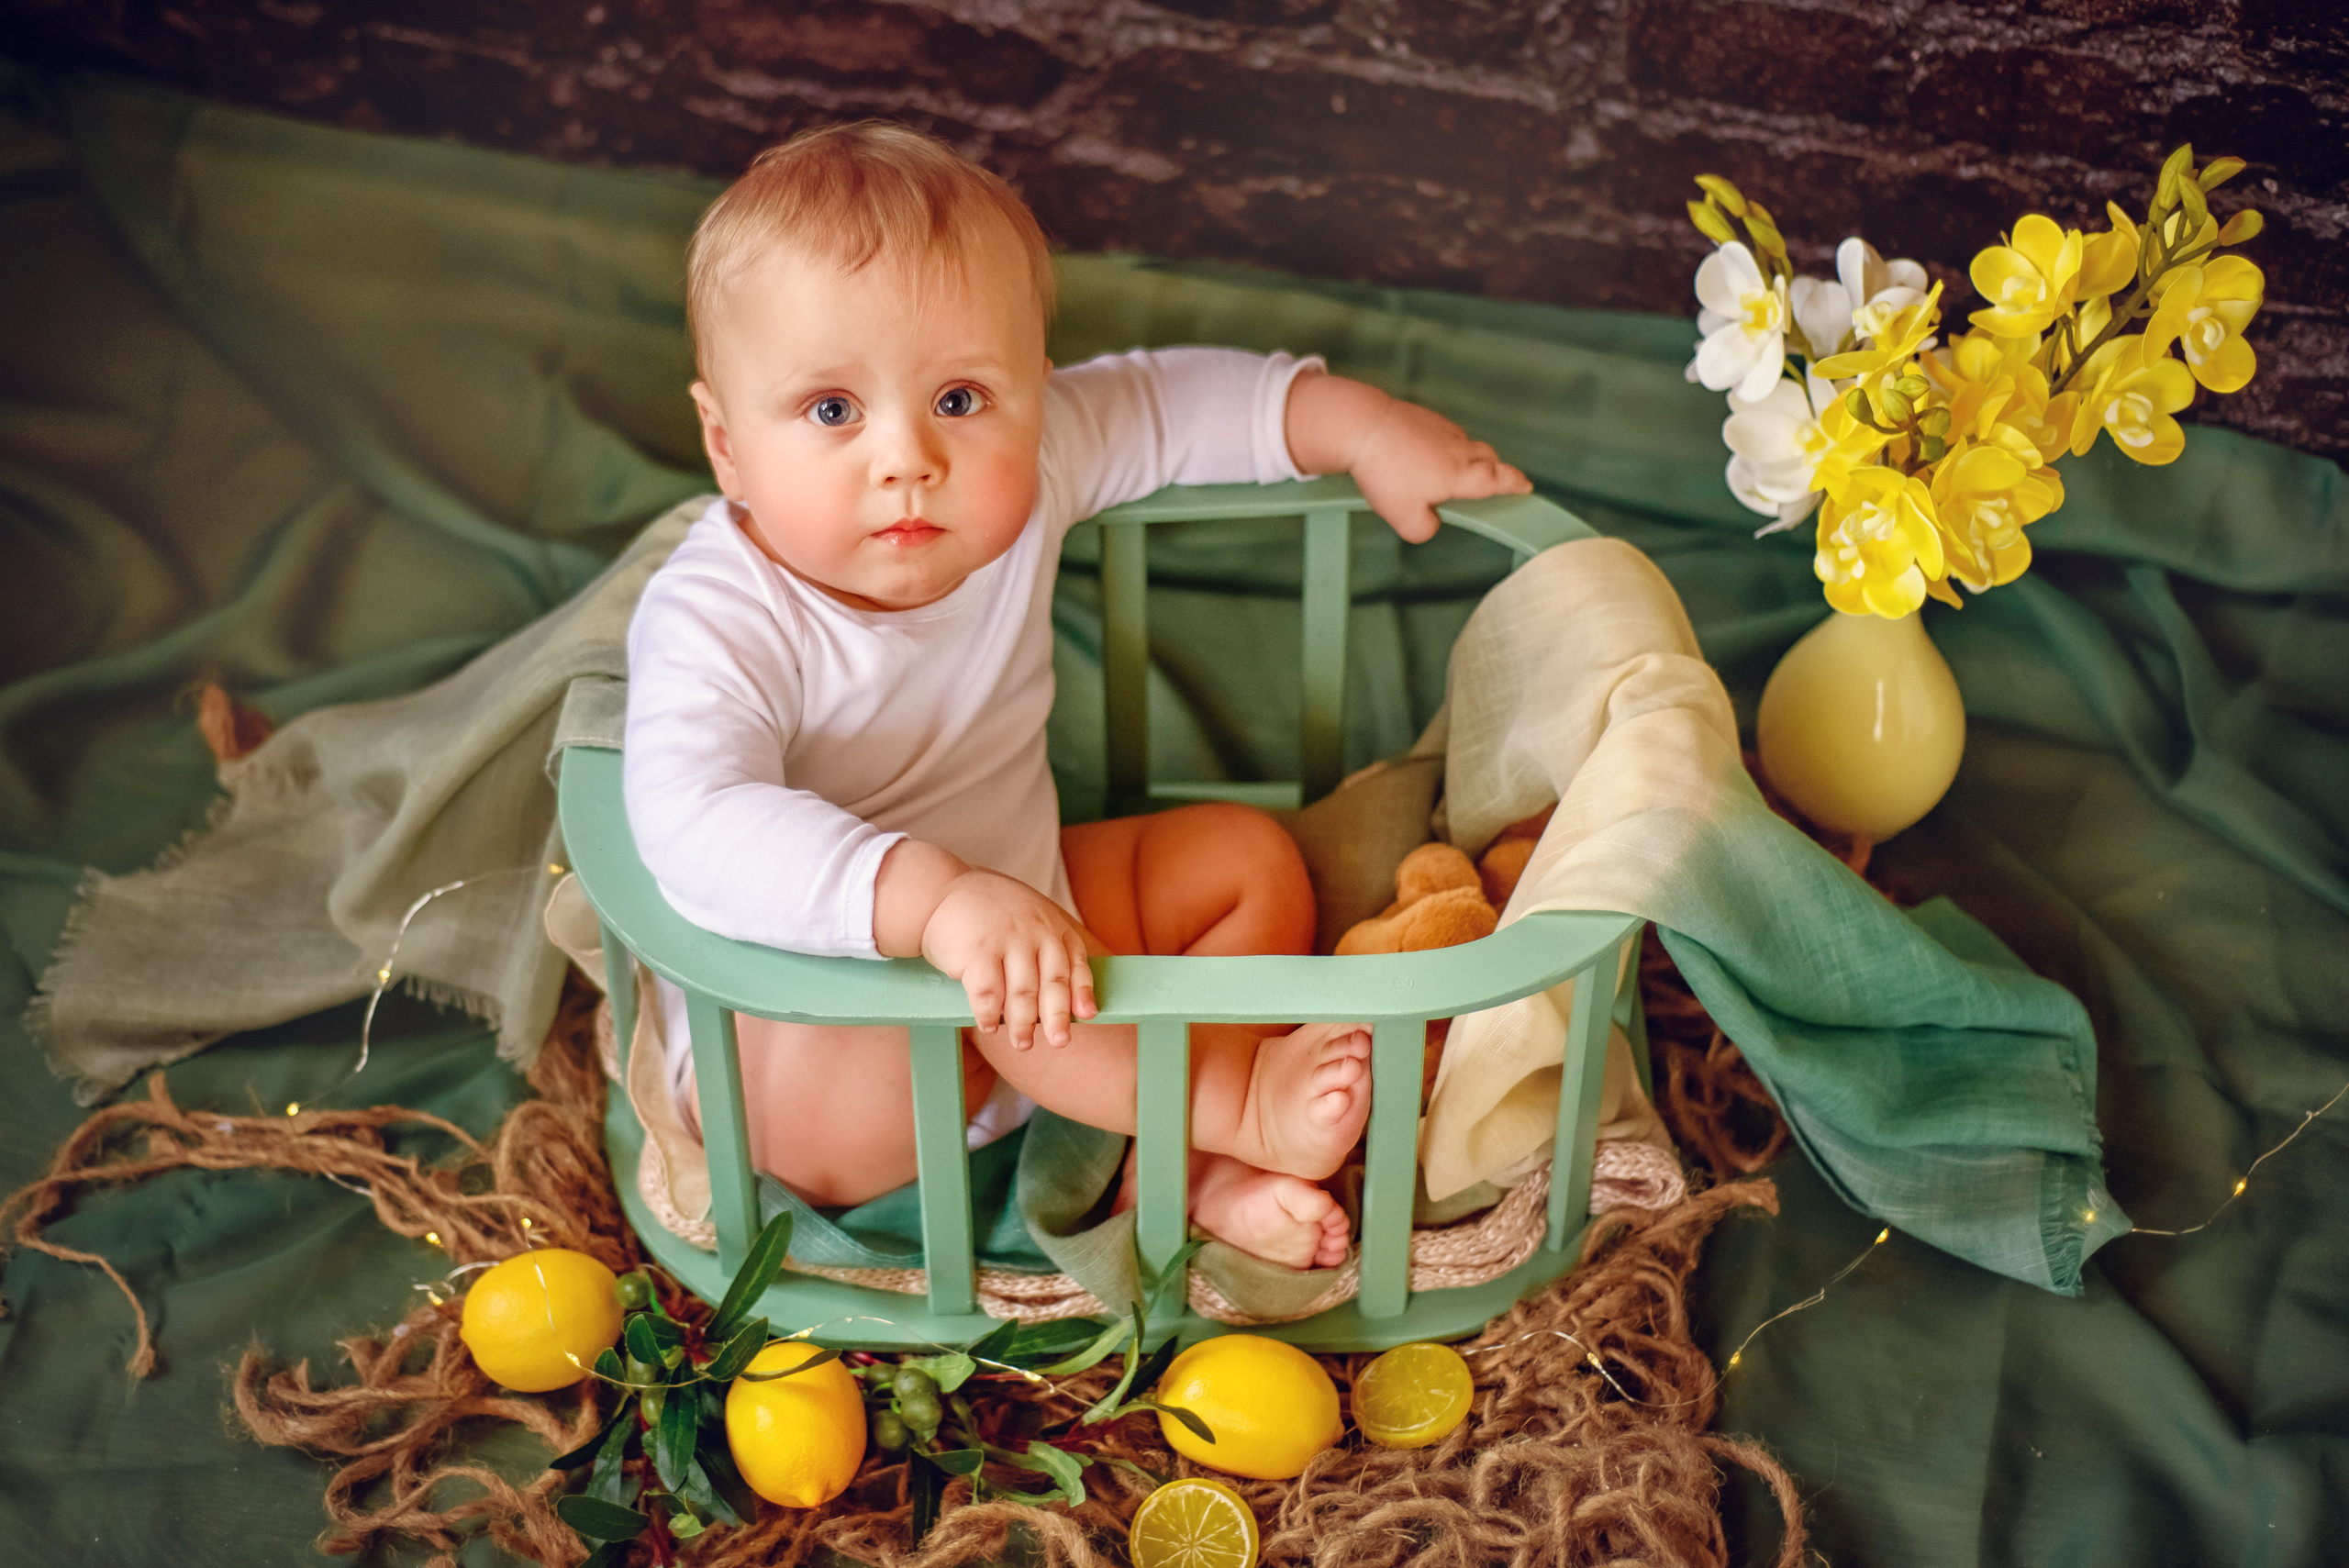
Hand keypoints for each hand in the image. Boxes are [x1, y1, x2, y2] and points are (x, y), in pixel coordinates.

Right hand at [919, 869, 1098, 1049]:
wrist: (940, 892)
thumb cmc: (989, 916)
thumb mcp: (1028, 920)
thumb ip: (1047, 952)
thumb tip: (1068, 1003)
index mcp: (1052, 925)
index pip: (1075, 962)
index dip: (1082, 991)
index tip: (1087, 1015)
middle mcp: (1035, 931)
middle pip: (1053, 982)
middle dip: (1057, 1017)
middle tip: (1059, 1042)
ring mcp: (1007, 940)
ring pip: (1022, 993)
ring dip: (1022, 1024)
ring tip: (1022, 1043)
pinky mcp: (978, 951)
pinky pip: (988, 994)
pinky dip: (989, 1015)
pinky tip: (989, 1025)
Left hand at [1284, 370, 1531, 542]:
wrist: (1362, 427)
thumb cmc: (1385, 473)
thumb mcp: (1405, 519)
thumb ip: (1425, 529)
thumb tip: (1431, 522)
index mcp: (1461, 476)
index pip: (1499, 480)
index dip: (1515, 484)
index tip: (1526, 486)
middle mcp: (1459, 449)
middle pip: (1488, 458)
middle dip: (1493, 470)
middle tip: (1489, 482)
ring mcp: (1443, 429)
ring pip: (1465, 445)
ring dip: (1465, 458)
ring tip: (1444, 473)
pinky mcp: (1425, 417)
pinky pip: (1443, 434)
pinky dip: (1441, 446)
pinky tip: (1420, 456)